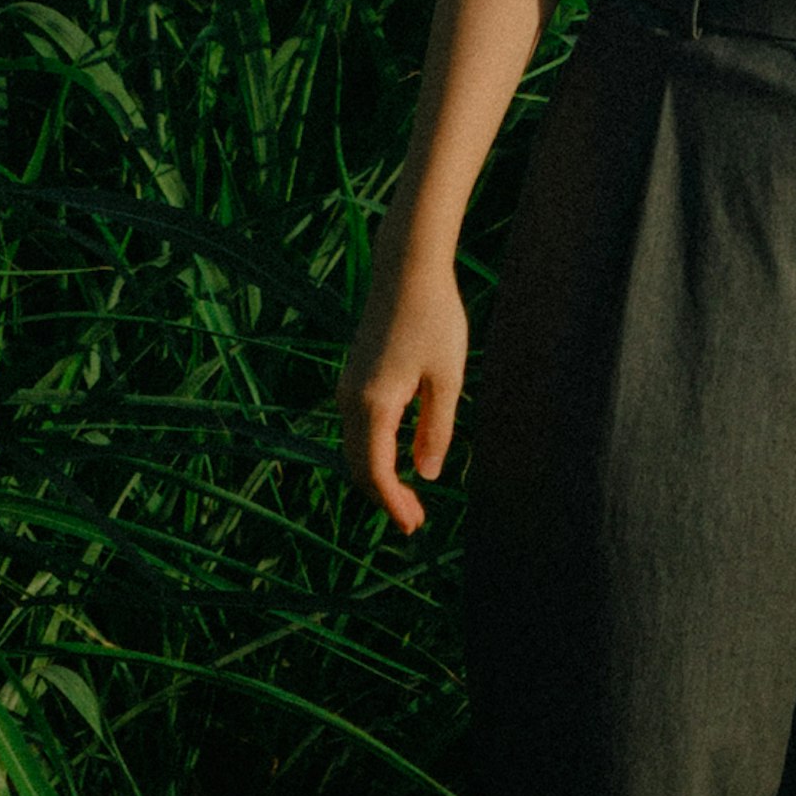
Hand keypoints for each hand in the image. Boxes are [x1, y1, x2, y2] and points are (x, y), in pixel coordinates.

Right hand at [340, 260, 467, 537]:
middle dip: (384, 497)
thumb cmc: (435, 318)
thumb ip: (436, 429)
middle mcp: (350, 399)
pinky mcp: (353, 375)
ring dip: (378, 476)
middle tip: (415, 521)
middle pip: (359, 466)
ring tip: (409, 498)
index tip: (414, 526)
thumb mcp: (447, 378)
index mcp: (374, 404)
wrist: (406, 269)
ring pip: (355, 448)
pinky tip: (397, 460)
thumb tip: (427, 474)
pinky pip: (358, 428)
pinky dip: (374, 453)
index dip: (393, 504)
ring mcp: (348, 386)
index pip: (376, 472)